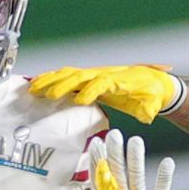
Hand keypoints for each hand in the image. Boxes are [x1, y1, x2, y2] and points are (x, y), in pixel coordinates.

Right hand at [29, 65, 182, 122]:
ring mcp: (95, 74)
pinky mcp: (89, 79)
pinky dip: (52, 78)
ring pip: (70, 74)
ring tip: (34, 88)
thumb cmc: (152, 93)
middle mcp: (104, 74)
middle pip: (80, 76)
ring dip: (51, 80)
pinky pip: (68, 77)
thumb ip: (149, 109)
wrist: (154, 81)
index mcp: (119, 80)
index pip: (102, 82)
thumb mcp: (154, 102)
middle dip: (62, 85)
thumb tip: (147, 115)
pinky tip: (38, 83)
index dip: (90, 90)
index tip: (80, 101)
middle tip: (47, 95)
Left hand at [95, 128, 174, 189]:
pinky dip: (164, 180)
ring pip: (137, 179)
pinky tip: (167, 163)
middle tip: (114, 134)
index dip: (96, 162)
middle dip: (115, 154)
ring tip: (135, 141)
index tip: (94, 143)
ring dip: (136, 161)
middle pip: (118, 174)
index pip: (99, 179)